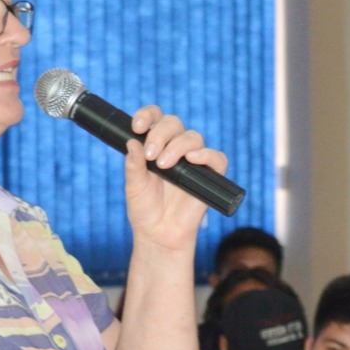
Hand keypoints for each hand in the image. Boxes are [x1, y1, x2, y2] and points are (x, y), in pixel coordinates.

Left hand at [123, 107, 228, 253]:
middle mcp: (175, 148)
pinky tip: (192, 159)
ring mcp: (194, 161)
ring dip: (177, 146)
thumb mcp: (134, 185)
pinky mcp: (211, 176)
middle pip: (174, 123)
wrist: (159, 234)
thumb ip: (133, 164)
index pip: (155, 117)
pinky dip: (206, 155)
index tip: (137, 127)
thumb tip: (133, 142)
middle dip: (160, 134)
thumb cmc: (145, 209)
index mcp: (155, 144)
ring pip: (193, 137)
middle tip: (151, 155)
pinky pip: (217, 157)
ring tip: (164, 165)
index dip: (147, 115)